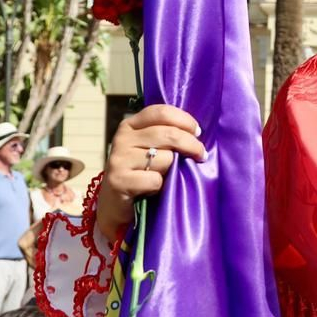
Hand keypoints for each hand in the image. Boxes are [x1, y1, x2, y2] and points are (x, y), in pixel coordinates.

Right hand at [99, 105, 206, 245]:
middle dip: (191, 145)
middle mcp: (122, 138)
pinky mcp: (118, 180)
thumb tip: (197, 132)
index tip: (198, 132)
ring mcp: (119, 159)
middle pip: (168, 134)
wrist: (114, 204)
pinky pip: (155, 180)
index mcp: (131, 125)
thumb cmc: (140, 173)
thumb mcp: (150, 149)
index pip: (162, 112)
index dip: (184, 120)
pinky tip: (152, 189)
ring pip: (165, 158)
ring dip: (172, 170)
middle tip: (201, 155)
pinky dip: (160, 187)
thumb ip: (165, 136)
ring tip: (164, 177)